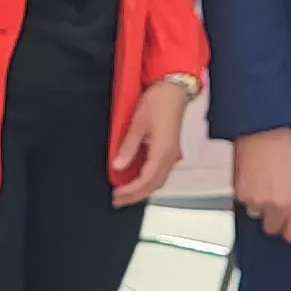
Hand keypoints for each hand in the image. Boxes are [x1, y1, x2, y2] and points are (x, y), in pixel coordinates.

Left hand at [109, 79, 194, 207]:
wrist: (174, 89)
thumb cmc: (157, 102)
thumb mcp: (138, 123)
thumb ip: (128, 146)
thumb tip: (117, 166)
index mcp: (162, 152)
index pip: (146, 180)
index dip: (130, 191)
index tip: (115, 195)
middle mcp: (170, 157)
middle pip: (153, 185)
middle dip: (135, 196)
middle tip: (117, 201)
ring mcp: (172, 154)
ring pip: (158, 181)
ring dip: (142, 190)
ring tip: (125, 194)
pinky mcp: (171, 150)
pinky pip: (160, 173)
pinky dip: (148, 181)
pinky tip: (137, 180)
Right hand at [233, 128, 290, 243]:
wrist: (261, 131)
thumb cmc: (285, 147)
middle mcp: (276, 206)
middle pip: (273, 229)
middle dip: (276, 219)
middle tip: (278, 203)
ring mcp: (256, 201)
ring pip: (257, 215)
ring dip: (261, 206)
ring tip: (265, 186)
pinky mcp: (240, 194)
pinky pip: (245, 203)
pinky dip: (249, 195)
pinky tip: (255, 179)